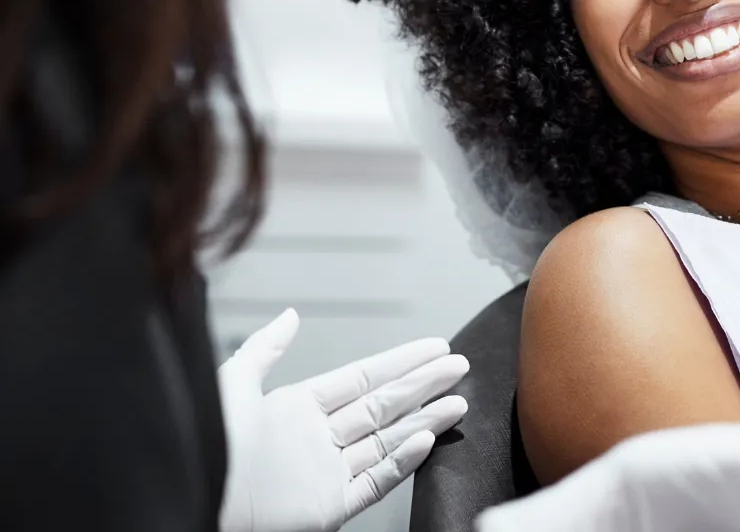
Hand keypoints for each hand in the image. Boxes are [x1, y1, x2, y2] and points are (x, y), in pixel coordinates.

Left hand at [218, 309, 468, 531]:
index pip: (363, 378)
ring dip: (425, 420)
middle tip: (458, 365)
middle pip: (383, 405)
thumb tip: (292, 315)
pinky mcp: (330, 508)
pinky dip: (403, 462)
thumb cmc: (205, 448)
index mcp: (297, 409)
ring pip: (388, 440)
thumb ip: (265, 348)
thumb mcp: (233, 385)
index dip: (400, 361)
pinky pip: (375, 480)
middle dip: (423, 383)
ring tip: (458, 401)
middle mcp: (318, 439)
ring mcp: (327, 473)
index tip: (434, 346)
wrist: (196, 503)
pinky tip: (427, 439)